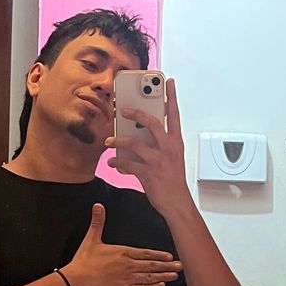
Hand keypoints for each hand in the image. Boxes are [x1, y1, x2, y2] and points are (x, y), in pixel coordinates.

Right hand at [64, 203, 181, 285]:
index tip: (170, 256)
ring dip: (164, 276)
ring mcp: (127, 279)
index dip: (159, 255)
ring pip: (150, 278)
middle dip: (167, 266)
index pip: (146, 253)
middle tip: (180, 266)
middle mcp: (128, 266)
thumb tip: (98, 206)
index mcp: (122, 253)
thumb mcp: (91, 239)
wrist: (77, 280)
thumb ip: (98, 222)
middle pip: (152, 266)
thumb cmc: (83, 261)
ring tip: (174, 276)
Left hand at [105, 78, 190, 218]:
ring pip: (134, 142)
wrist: (177, 203)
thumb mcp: (171, 158)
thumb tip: (139, 134)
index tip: (169, 82)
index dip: (172, 97)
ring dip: (118, 139)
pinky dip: (117, 161)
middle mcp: (168, 148)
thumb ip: (158, 144)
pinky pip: (127, 163)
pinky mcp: (148, 174)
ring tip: (109, 139)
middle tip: (123, 110)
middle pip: (151, 123)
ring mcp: (158, 161)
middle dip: (135, 114)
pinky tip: (112, 160)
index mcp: (176, 142)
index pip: (174, 115)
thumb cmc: (173, 180)